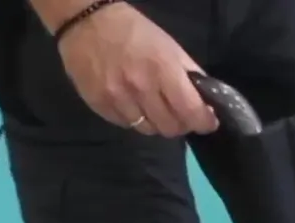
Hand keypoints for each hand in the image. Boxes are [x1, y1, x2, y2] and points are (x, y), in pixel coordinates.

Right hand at [55, 1, 217, 136]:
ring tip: (154, 107)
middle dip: (181, 124)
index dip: (204, 122)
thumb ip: (191, 76)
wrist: (87, 21)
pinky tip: (133, 104)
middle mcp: (140, 87)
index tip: (207, 122)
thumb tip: (207, 103)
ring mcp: (117, 97)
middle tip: (180, 115)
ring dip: (156, 123)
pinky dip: (133, 119)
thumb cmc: (136, 32)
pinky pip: (124, 124)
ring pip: (147, 129)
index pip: (191, 112)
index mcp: (163, 70)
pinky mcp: (98, 103)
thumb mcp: (171, 48)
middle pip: (170, 128)